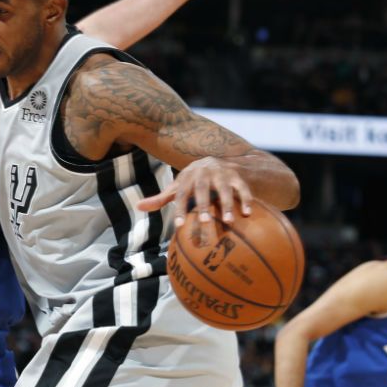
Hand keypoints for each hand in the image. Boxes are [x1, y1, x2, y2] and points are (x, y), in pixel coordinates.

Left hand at [136, 157, 253, 245]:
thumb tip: (138, 207)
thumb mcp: (178, 187)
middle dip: (204, 205)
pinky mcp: (238, 176)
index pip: (181, 194)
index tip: (178, 226)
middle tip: (205, 223)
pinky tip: (247, 215)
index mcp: (187, 177)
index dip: (179, 209)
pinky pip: (243, 188)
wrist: (219, 160)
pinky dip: (246, 200)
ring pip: (225, 189)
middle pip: (203, 189)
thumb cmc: (193, 181)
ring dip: (227, 204)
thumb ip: (161, 198)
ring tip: (228, 221)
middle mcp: (204, 173)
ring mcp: (222, 174)